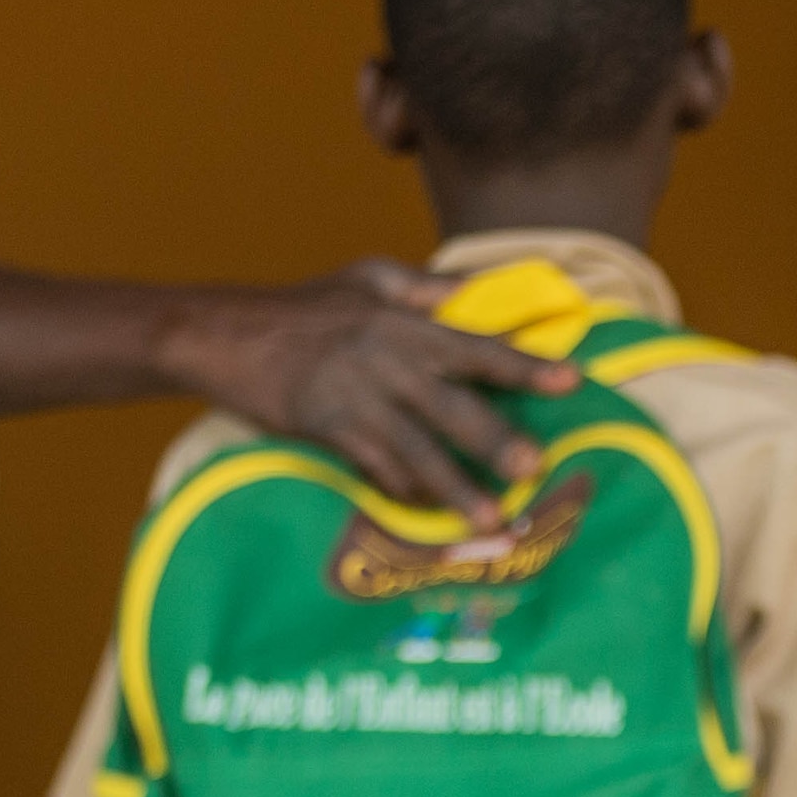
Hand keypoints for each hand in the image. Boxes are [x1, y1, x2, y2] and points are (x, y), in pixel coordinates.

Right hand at [156, 262, 573, 514]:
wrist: (224, 334)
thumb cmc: (304, 306)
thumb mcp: (368, 278)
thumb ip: (427, 288)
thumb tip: (481, 288)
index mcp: (405, 322)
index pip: (477, 346)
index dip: (525, 366)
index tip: (572, 381)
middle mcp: (387, 361)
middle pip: (452, 405)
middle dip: (495, 438)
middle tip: (534, 467)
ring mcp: (356, 399)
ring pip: (416, 449)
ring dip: (455, 487)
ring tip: (491, 518)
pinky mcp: (327, 429)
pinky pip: (374, 468)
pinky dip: (403, 493)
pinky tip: (431, 517)